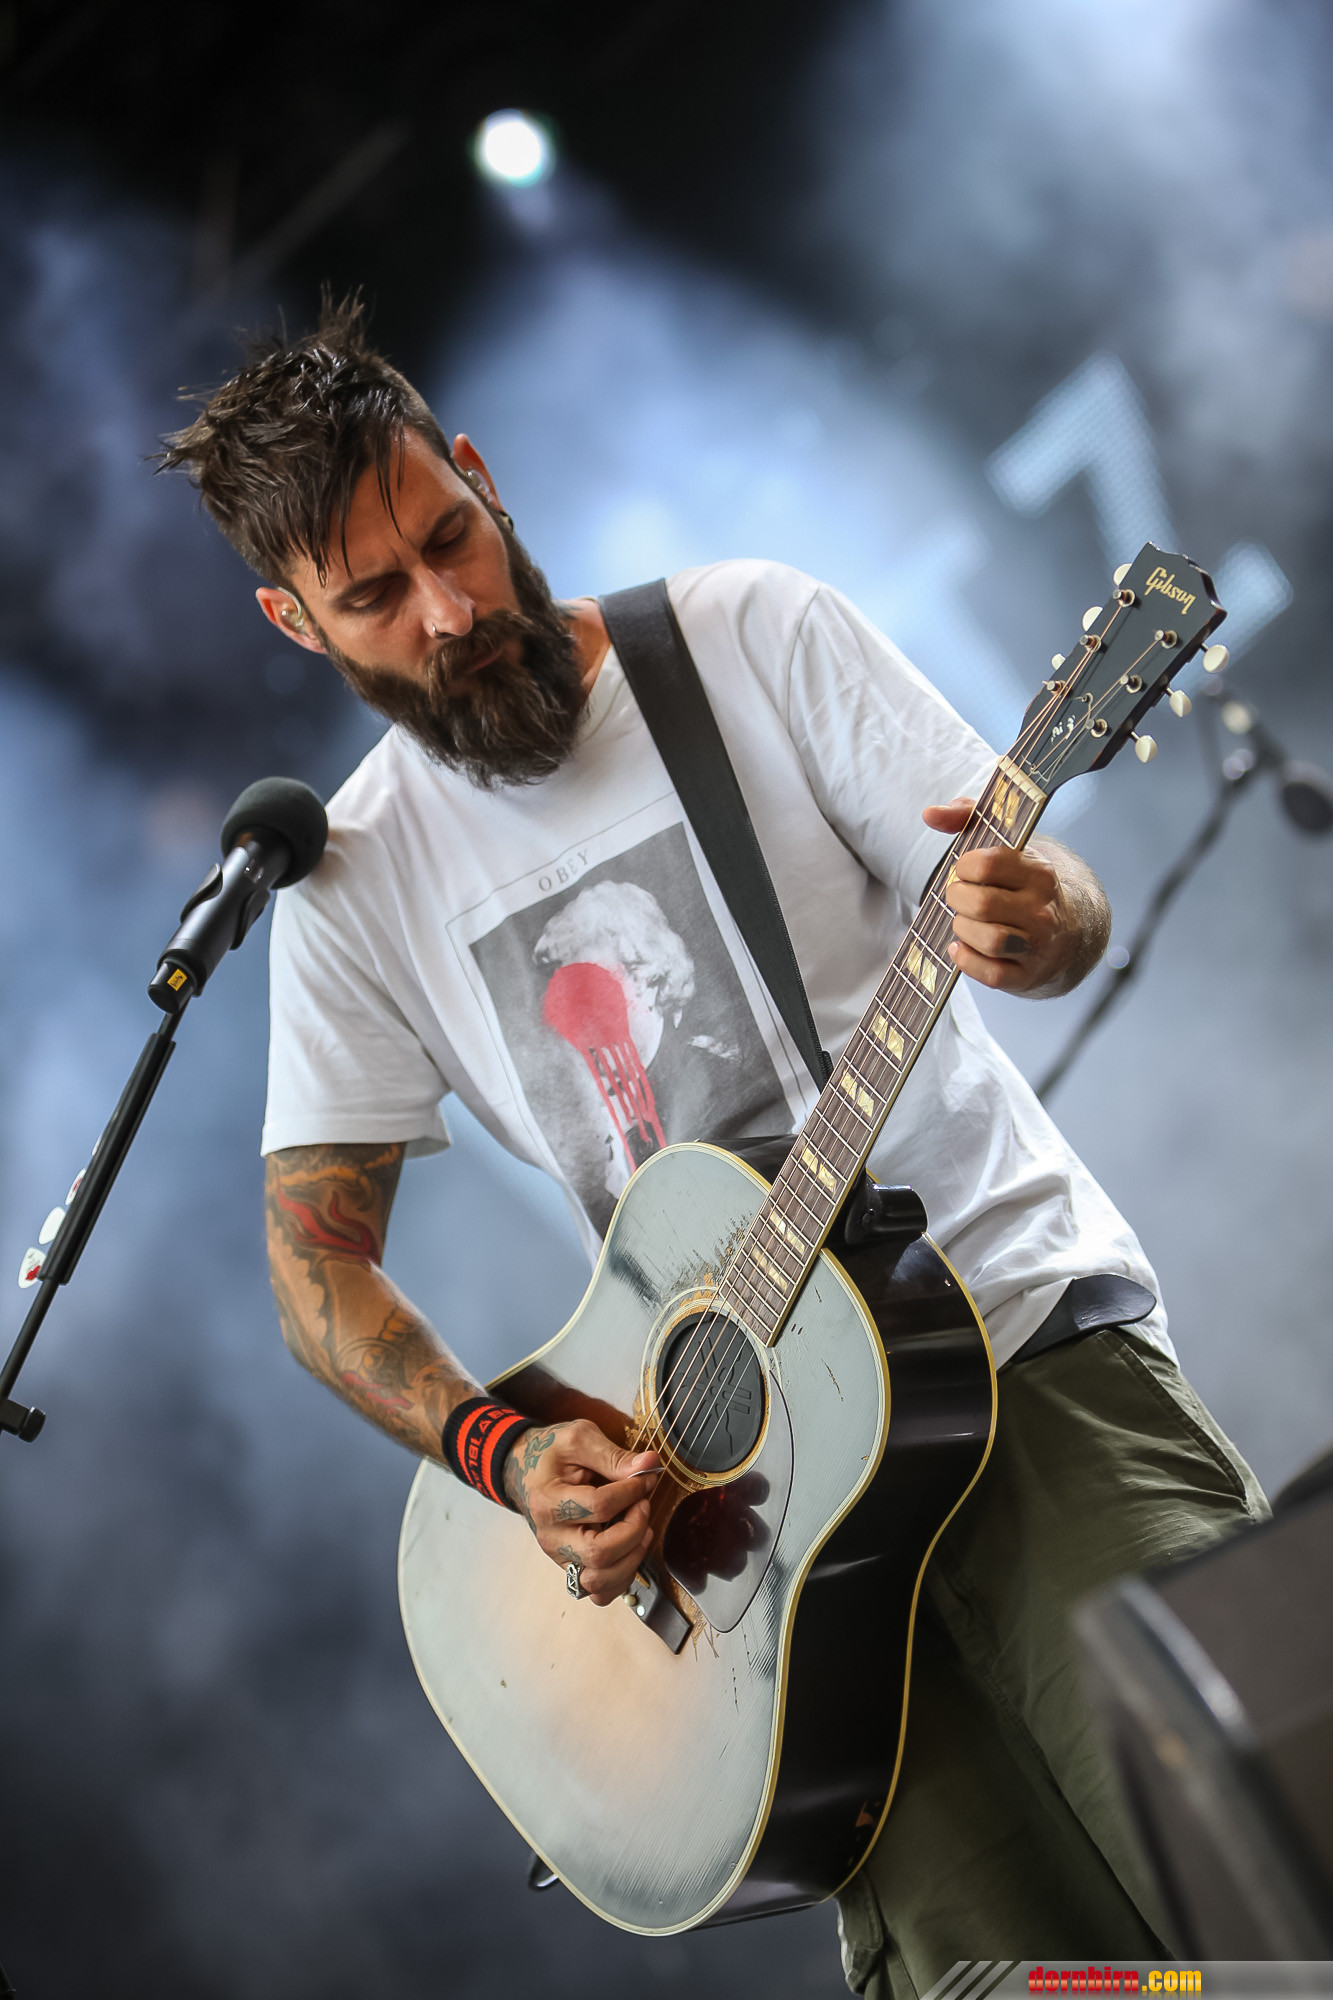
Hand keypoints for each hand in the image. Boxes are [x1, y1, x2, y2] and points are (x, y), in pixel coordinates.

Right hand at [502, 1418, 661, 1605]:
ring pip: (601, 1582)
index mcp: (548, 1501)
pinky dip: (622, 1576)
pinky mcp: (572, 1567)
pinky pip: (600, 1591)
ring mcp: (560, 1557)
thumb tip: (649, 1464)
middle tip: (642, 1504)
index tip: (644, 1476)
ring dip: (632, 1557)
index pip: (599, 1506)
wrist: (525, 1472)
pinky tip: (630, 1548)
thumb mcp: (578, 1439)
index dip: (631, 1491)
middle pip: (600, 1553)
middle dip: (634, 1528)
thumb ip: (613, 1455)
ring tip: (640, 1529)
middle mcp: (551, 1537)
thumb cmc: (551, 1455)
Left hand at [922, 797, 1098, 995]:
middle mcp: (1042, 910)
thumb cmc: (1022, 883)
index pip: (987, 865)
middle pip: (982, 905)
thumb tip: (930, 814)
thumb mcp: (1003, 844)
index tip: (964, 871)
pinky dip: (967, 961)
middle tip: (958, 897)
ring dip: (963, 930)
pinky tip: (961, 948)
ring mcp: (1038, 945)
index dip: (963, 867)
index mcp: (1038, 873)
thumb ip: (966, 818)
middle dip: (957, 900)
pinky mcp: (1028, 975)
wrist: (1070, 930)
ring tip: (963, 922)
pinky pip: (991, 974)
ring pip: (989, 940)